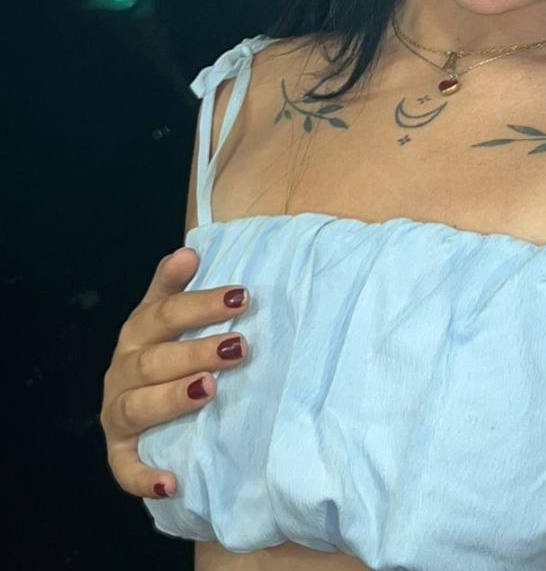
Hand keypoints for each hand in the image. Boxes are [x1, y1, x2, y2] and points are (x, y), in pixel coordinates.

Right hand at [99, 246, 249, 499]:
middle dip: (196, 351)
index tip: (242, 297)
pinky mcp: (118, 451)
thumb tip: (188, 251)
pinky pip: (124, 467)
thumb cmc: (160, 351)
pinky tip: (171, 481)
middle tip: (238, 347)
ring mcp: (117, 412)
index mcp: (137, 333)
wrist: (130, 407)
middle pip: (155, 358)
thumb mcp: (163, 315)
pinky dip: (144, 476)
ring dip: (173, 398)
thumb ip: (173, 286)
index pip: (166, 313)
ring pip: (139, 405)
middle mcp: (124, 371)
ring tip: (209, 390)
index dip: (201, 304)